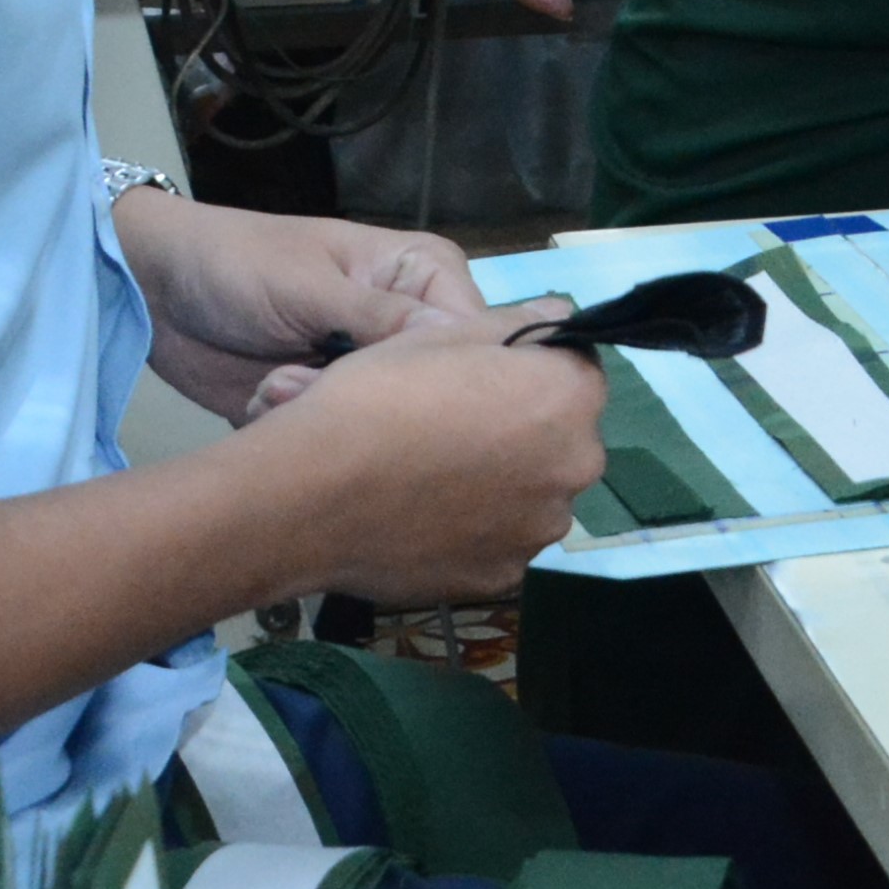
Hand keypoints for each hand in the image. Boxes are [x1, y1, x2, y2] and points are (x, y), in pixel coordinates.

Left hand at [110, 192, 485, 419]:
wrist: (156, 291)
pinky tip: (260, 399)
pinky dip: (295, 429)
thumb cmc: (240, 262)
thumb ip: (381, 317)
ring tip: (271, 384)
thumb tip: (459, 346)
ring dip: (321, 412)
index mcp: (423, 276)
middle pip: (430, 389)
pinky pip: (336, 441)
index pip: (474, 335)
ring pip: (381, 422)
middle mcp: (405, 327)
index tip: (396, 388)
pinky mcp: (325, 408)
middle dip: (368, 396)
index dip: (449, 372)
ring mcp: (364, 372)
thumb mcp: (310, 284)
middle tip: (303, 376)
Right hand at [250, 317, 607, 600]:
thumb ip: (516, 324)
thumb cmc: (379, 397)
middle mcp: (575, 467)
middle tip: (453, 426)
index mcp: (569, 397)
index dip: (531, 369)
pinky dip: (475, 531)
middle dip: (524, 428)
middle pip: (562, 437)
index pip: (577, 371)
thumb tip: (559, 311)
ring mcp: (540, 530)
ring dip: (504, 483)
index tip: (485, 377)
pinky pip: (500, 542)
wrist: (311, 494)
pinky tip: (426, 518)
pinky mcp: (503, 578)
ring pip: (534, 494)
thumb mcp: (443, 335)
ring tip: (433, 476)